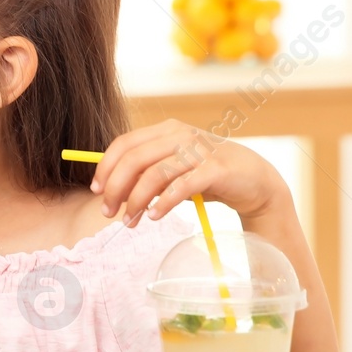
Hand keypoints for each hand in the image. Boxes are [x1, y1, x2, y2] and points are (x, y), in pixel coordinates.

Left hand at [87, 119, 289, 226]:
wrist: (255, 181)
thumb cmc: (207, 176)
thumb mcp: (173, 171)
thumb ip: (146, 175)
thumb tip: (110, 192)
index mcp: (166, 130)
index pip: (124, 143)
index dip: (106, 167)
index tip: (96, 190)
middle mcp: (181, 134)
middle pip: (134, 159)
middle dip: (115, 188)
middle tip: (108, 212)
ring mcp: (200, 149)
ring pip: (154, 174)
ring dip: (136, 201)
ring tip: (130, 221)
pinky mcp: (216, 168)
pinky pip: (181, 185)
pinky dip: (163, 203)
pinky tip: (154, 216)